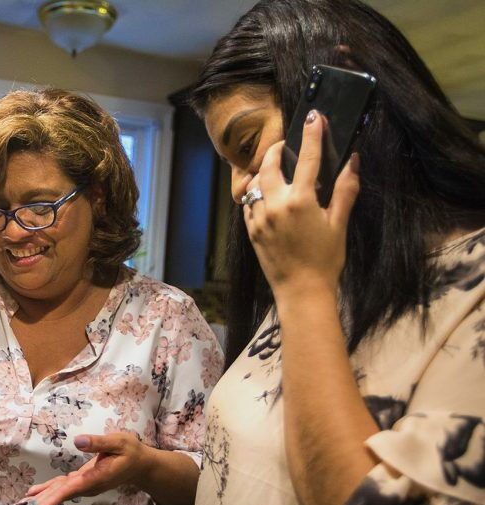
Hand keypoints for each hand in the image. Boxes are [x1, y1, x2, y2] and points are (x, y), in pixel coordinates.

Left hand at [25, 432, 150, 504]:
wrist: (140, 466)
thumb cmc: (131, 452)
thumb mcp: (118, 442)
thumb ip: (99, 443)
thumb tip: (78, 441)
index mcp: (96, 477)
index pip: (72, 489)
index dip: (55, 498)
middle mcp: (88, 485)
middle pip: (62, 494)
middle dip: (43, 502)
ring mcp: (85, 485)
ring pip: (61, 492)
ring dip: (42, 498)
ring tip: (22, 503)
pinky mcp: (83, 482)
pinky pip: (63, 488)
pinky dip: (49, 490)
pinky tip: (35, 493)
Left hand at [247, 110, 360, 300]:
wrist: (302, 291)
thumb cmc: (325, 259)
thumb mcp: (338, 223)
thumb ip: (345, 190)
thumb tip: (353, 161)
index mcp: (300, 201)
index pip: (307, 158)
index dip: (312, 134)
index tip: (313, 116)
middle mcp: (275, 206)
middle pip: (270, 165)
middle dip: (277, 150)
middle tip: (286, 146)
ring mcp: (259, 219)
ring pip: (255, 184)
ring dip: (265, 173)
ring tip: (278, 172)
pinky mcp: (251, 231)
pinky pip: (249, 204)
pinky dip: (257, 195)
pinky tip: (268, 196)